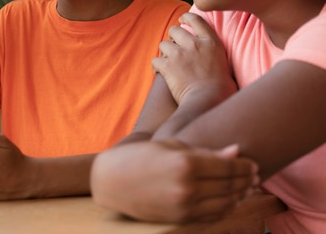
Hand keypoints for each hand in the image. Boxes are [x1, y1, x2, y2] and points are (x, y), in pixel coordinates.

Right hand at [91, 139, 258, 222]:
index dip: (245, 165)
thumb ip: (205, 151)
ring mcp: (183, 206)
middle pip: (231, 185)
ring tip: (245, 187)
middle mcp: (187, 187)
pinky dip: (226, 209)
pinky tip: (229, 200)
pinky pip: (213, 216)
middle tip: (254, 175)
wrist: (110, 181)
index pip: (229, 166)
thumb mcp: (170, 145)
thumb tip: (237, 152)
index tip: (252, 163)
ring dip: (240, 195)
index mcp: (185, 163)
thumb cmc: (140, 156)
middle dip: (246, 180)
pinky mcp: (180, 219)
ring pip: (226, 204)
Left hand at [152, 13, 236, 104]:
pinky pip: (155, 61)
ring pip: (163, 45)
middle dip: (171, 38)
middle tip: (173, 48)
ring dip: (164, 53)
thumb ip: (213, 52)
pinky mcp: (168, 66)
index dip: (186, 17)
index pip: (196, 19)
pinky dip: (156, 68)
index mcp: (211, 42)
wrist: (209, 102)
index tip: (181, 20)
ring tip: (168, 64)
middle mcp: (195, 44)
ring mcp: (180, 54)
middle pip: (175, 30)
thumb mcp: (224, 63)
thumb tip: (209, 54)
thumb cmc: (222, 90)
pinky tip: (160, 74)